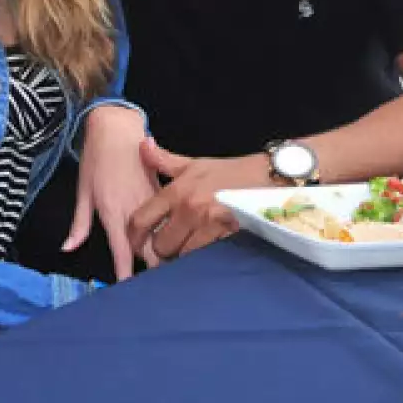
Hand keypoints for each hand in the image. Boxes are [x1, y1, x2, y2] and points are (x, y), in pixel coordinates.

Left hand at [62, 105, 157, 279]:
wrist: (117, 128)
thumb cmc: (96, 158)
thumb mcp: (83, 192)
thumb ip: (79, 224)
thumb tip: (67, 249)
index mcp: (113, 213)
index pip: (123, 253)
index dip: (127, 276)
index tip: (129, 293)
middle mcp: (136, 212)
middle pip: (152, 251)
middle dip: (154, 270)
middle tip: (153, 288)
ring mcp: (153, 202)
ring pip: (165, 237)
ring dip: (166, 254)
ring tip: (168, 271)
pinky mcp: (163, 193)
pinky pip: (170, 220)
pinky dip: (173, 234)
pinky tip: (176, 243)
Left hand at [127, 139, 256, 263]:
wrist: (268, 177)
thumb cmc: (229, 172)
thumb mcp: (194, 164)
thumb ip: (164, 160)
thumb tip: (143, 145)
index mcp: (177, 191)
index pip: (142, 219)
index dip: (134, 236)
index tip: (136, 243)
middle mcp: (190, 209)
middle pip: (161, 246)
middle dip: (163, 249)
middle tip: (171, 244)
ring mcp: (210, 226)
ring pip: (184, 256)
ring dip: (185, 255)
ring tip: (190, 247)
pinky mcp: (229, 238)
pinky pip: (207, 258)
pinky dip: (204, 258)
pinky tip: (208, 250)